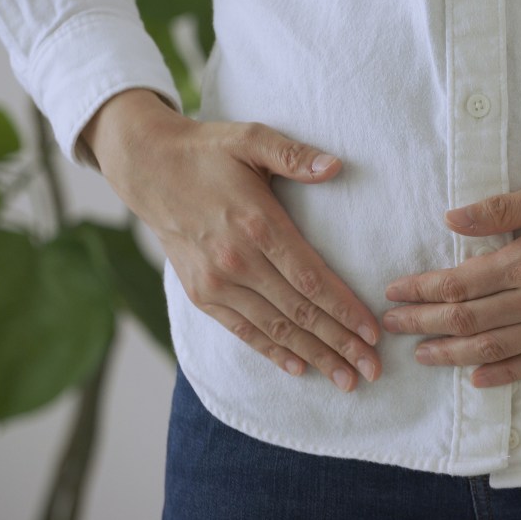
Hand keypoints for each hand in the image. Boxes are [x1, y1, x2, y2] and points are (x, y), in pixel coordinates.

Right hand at [81, 89, 380, 391]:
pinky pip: (243, 330)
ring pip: (274, 328)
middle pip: (298, 312)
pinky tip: (300, 368)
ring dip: (314, 357)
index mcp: (257, 224)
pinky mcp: (200, 293)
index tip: (372, 333)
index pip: (310, 278)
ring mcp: (215, 281)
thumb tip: (335, 167)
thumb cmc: (208, 151)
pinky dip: (273, 351)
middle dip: (340, 344)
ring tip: (347, 380)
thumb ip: (294, 155)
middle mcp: (236, 260)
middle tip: (373, 370)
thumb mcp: (251, 138)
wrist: (148, 167)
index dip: (344, 309)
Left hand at [381, 152, 520, 387]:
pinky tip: (479, 379)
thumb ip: (502, 209)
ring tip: (423, 356)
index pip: (459, 282)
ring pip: (497, 349)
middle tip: (390, 328)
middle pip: (468, 320)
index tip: (394, 293)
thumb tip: (451, 219)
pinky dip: (505, 375)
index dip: (421, 290)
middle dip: (423, 324)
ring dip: (453, 355)